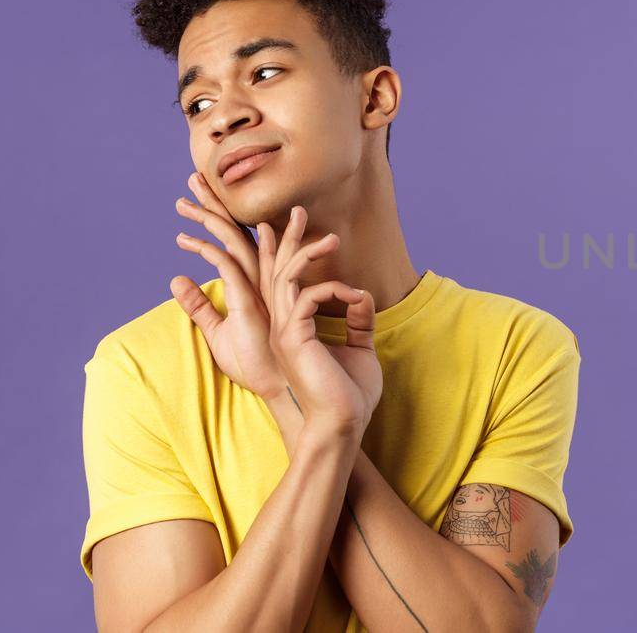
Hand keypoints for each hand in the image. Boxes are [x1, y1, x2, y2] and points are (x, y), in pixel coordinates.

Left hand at [170, 172, 285, 400]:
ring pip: (235, 242)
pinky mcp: (254, 303)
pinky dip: (210, 254)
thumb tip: (176, 280)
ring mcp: (259, 289)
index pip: (234, 240)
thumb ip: (198, 306)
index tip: (193, 198)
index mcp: (254, 282)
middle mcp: (260, 279)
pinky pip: (230, 269)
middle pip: (236, 231)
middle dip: (214, 203)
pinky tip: (186, 242)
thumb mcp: (217, 332)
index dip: (215, 216)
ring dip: (210, 218)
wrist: (281, 390)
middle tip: (193, 177)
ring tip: (187, 198)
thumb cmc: (256, 365)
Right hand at [260, 204, 381, 434]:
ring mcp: (283, 332)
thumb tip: (361, 294)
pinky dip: (334, 290)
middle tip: (299, 211)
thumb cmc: (349, 394)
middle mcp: (281, 327)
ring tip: (332, 238)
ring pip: (286, 278)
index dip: (283, 252)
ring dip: (308, 253)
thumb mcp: (360, 348)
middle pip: (275, 272)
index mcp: (292, 328)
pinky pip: (306, 297)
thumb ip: (358, 319)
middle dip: (285, 239)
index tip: (291, 226)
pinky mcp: (293, 338)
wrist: (343, 425)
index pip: (282, 282)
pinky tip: (356, 298)